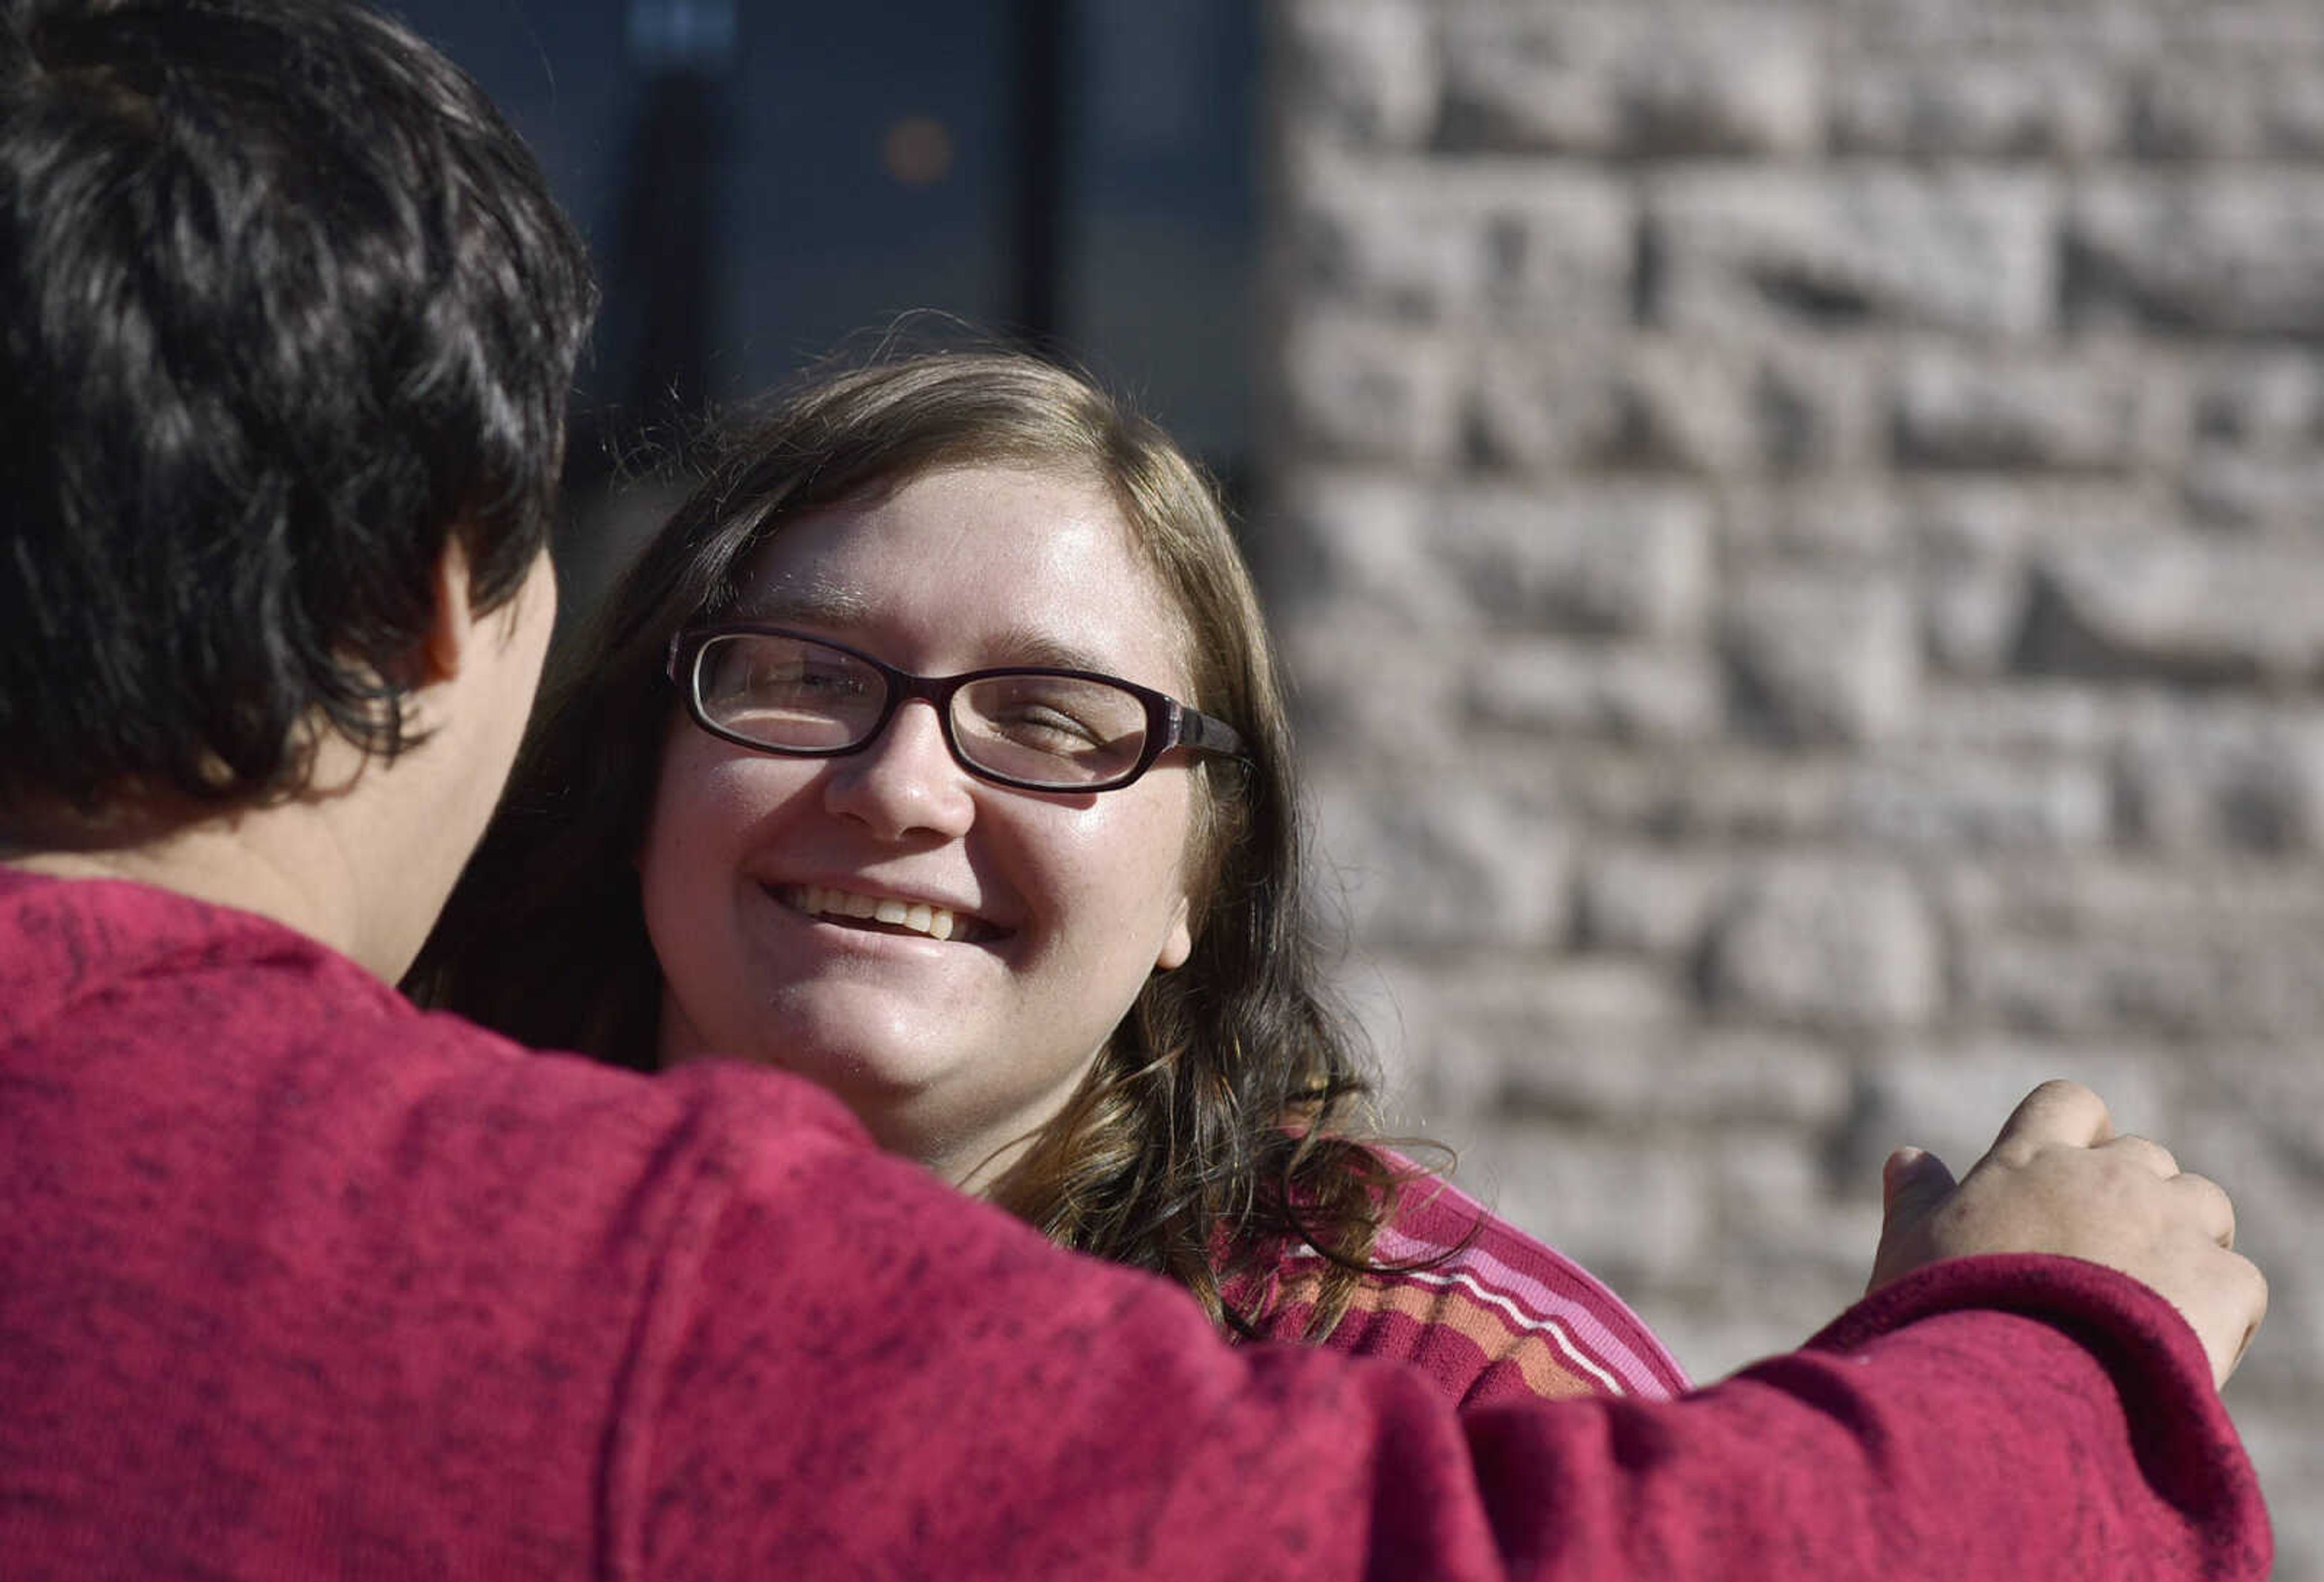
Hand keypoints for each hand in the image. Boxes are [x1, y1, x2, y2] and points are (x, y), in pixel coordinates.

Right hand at [1868, 1079, 2265, 1389]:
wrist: (2011, 1393)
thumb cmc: (1944, 1321)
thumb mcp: (1910, 1251)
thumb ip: (1916, 1199)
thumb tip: (1907, 1157)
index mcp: (2028, 1160)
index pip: (2069, 1103)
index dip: (2078, 1136)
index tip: (2069, 1178)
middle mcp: (2106, 1177)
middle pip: (2145, 1158)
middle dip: (2133, 1198)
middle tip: (2105, 1261)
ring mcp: (2168, 1225)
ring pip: (2203, 1204)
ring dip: (2185, 1239)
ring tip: (2151, 1301)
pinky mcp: (2219, 1284)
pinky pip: (2238, 1280)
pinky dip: (2219, 1308)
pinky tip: (2183, 1348)